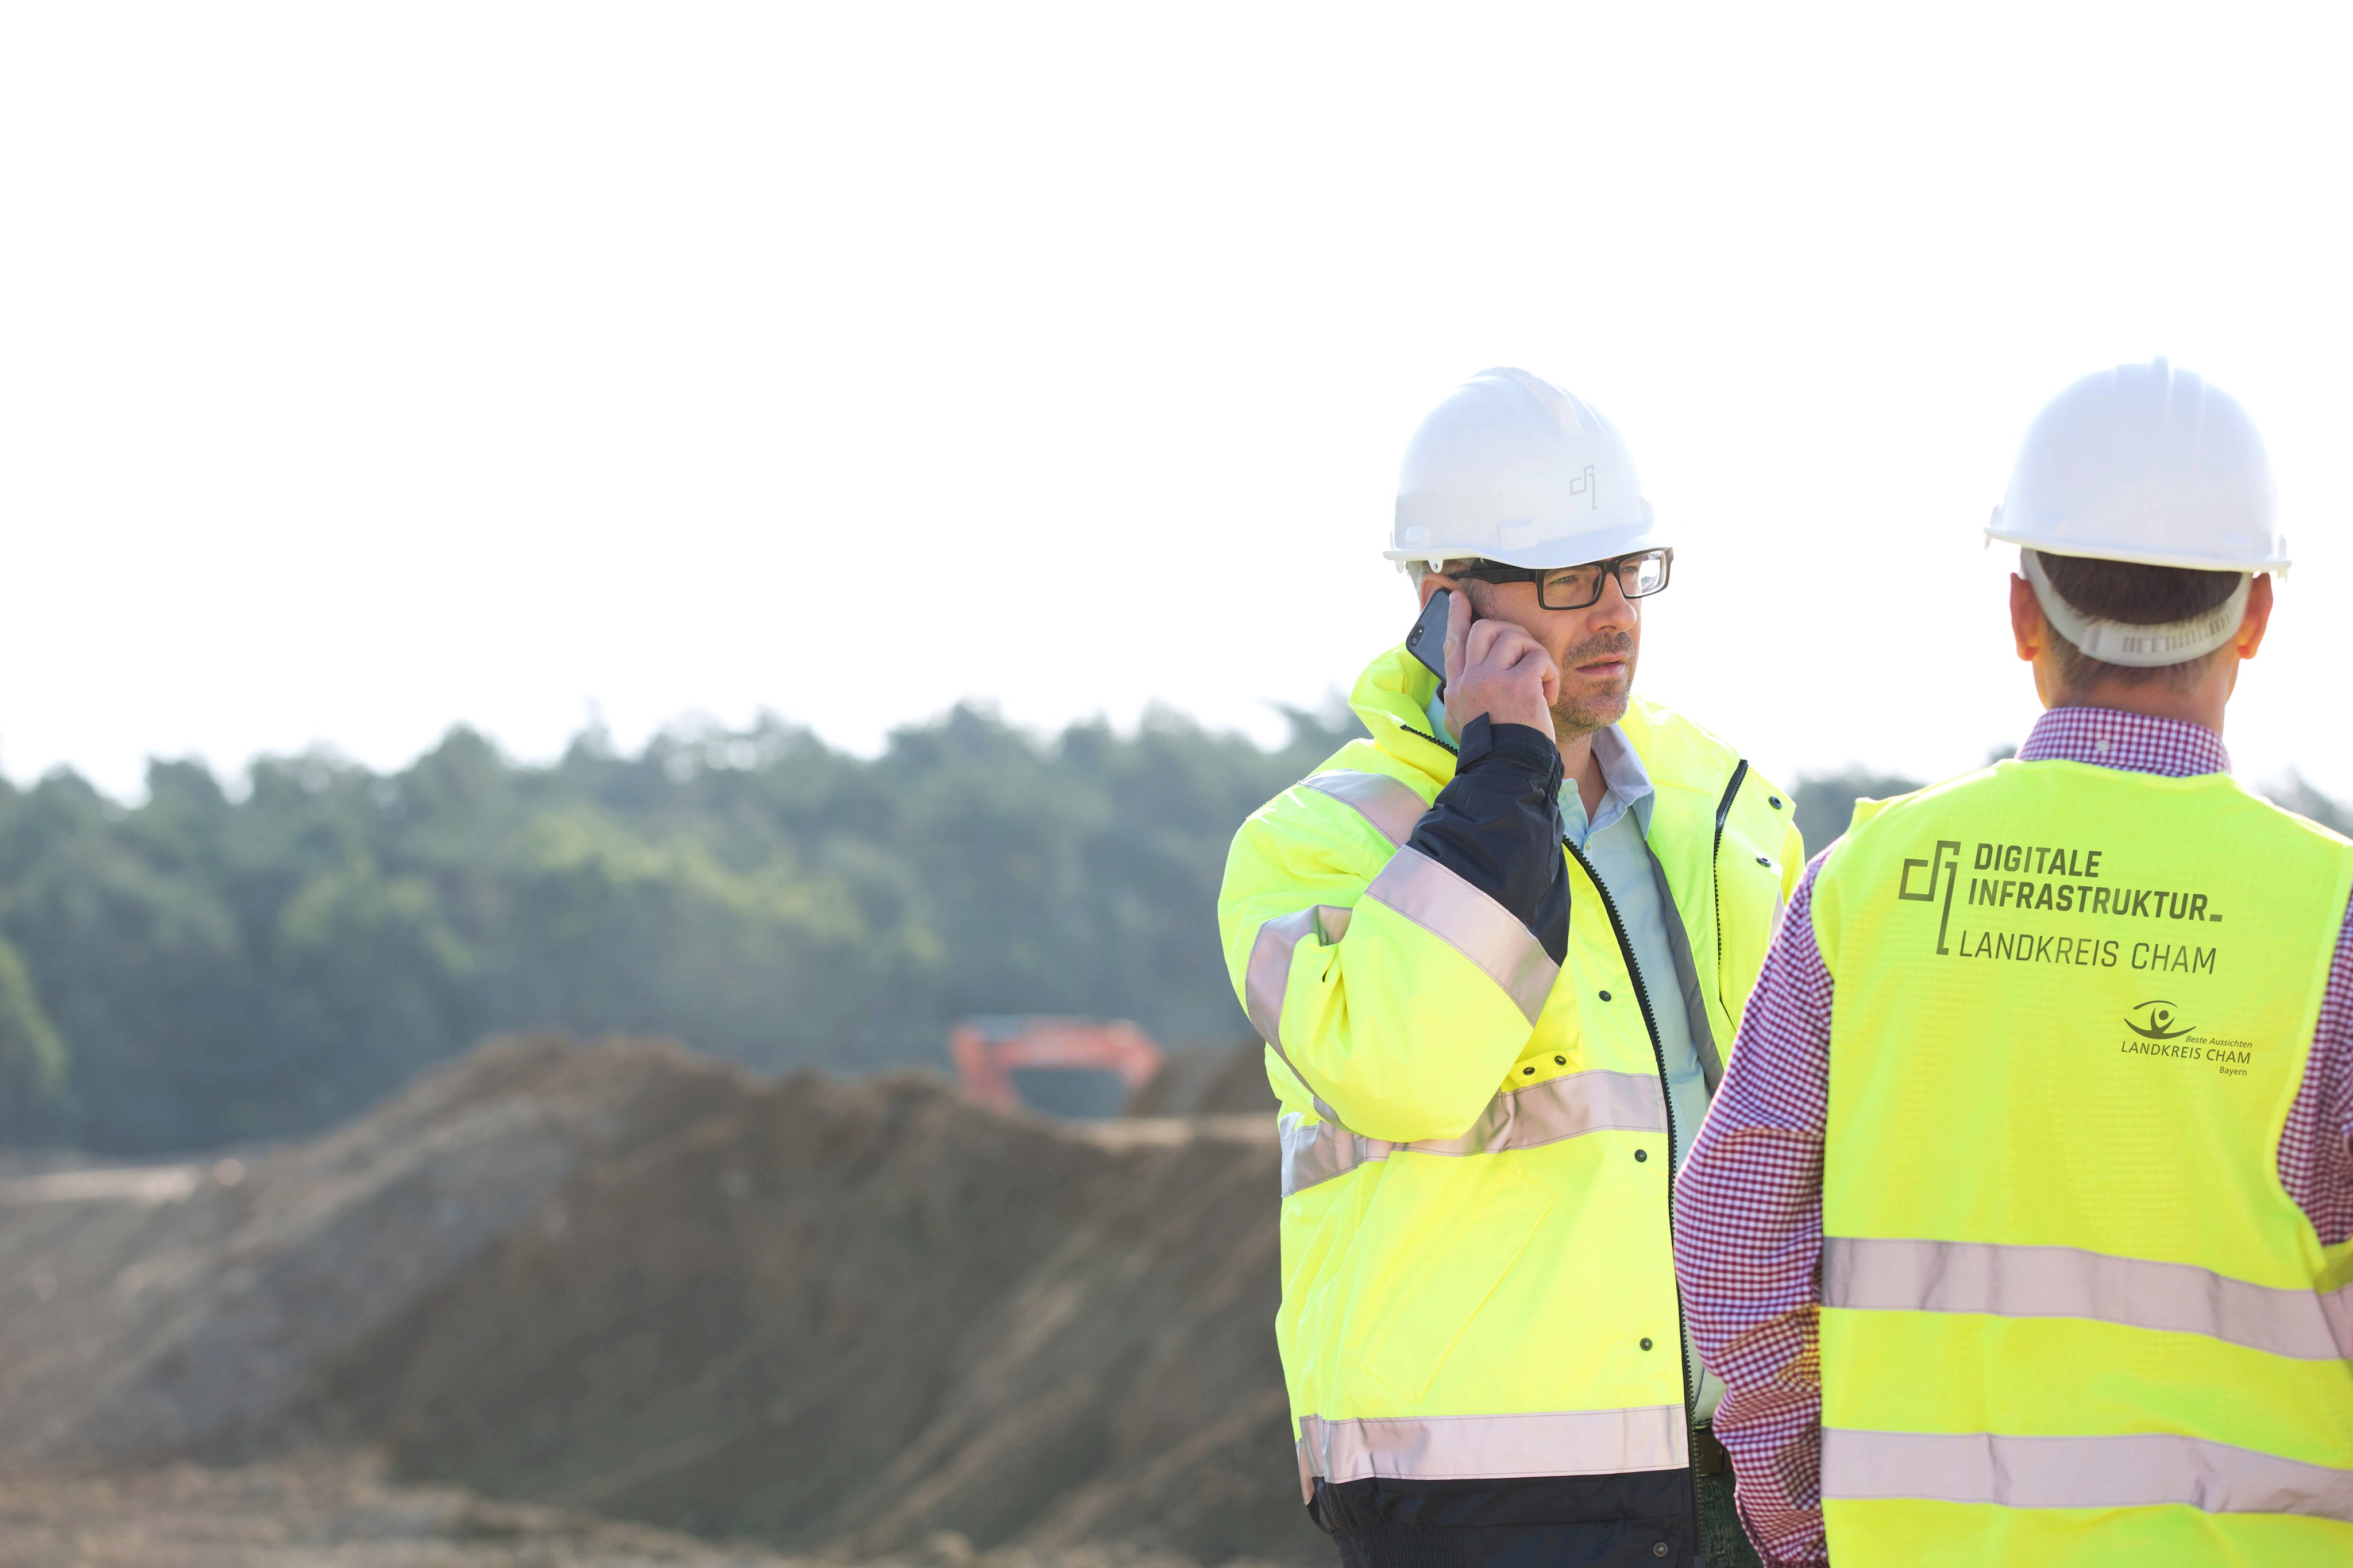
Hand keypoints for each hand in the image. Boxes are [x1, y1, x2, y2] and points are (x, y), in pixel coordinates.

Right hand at [1440, 591, 1558, 738]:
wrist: (1507, 770)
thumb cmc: (1494, 751)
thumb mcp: (1464, 722)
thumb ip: (1464, 696)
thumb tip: (1465, 679)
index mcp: (1457, 689)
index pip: (1454, 642)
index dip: (1457, 616)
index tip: (1458, 597)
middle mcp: (1469, 680)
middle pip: (1484, 629)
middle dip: (1510, 633)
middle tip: (1526, 650)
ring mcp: (1491, 679)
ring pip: (1513, 637)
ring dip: (1533, 655)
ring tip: (1540, 681)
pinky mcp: (1519, 683)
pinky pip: (1538, 658)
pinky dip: (1549, 674)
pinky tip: (1548, 696)